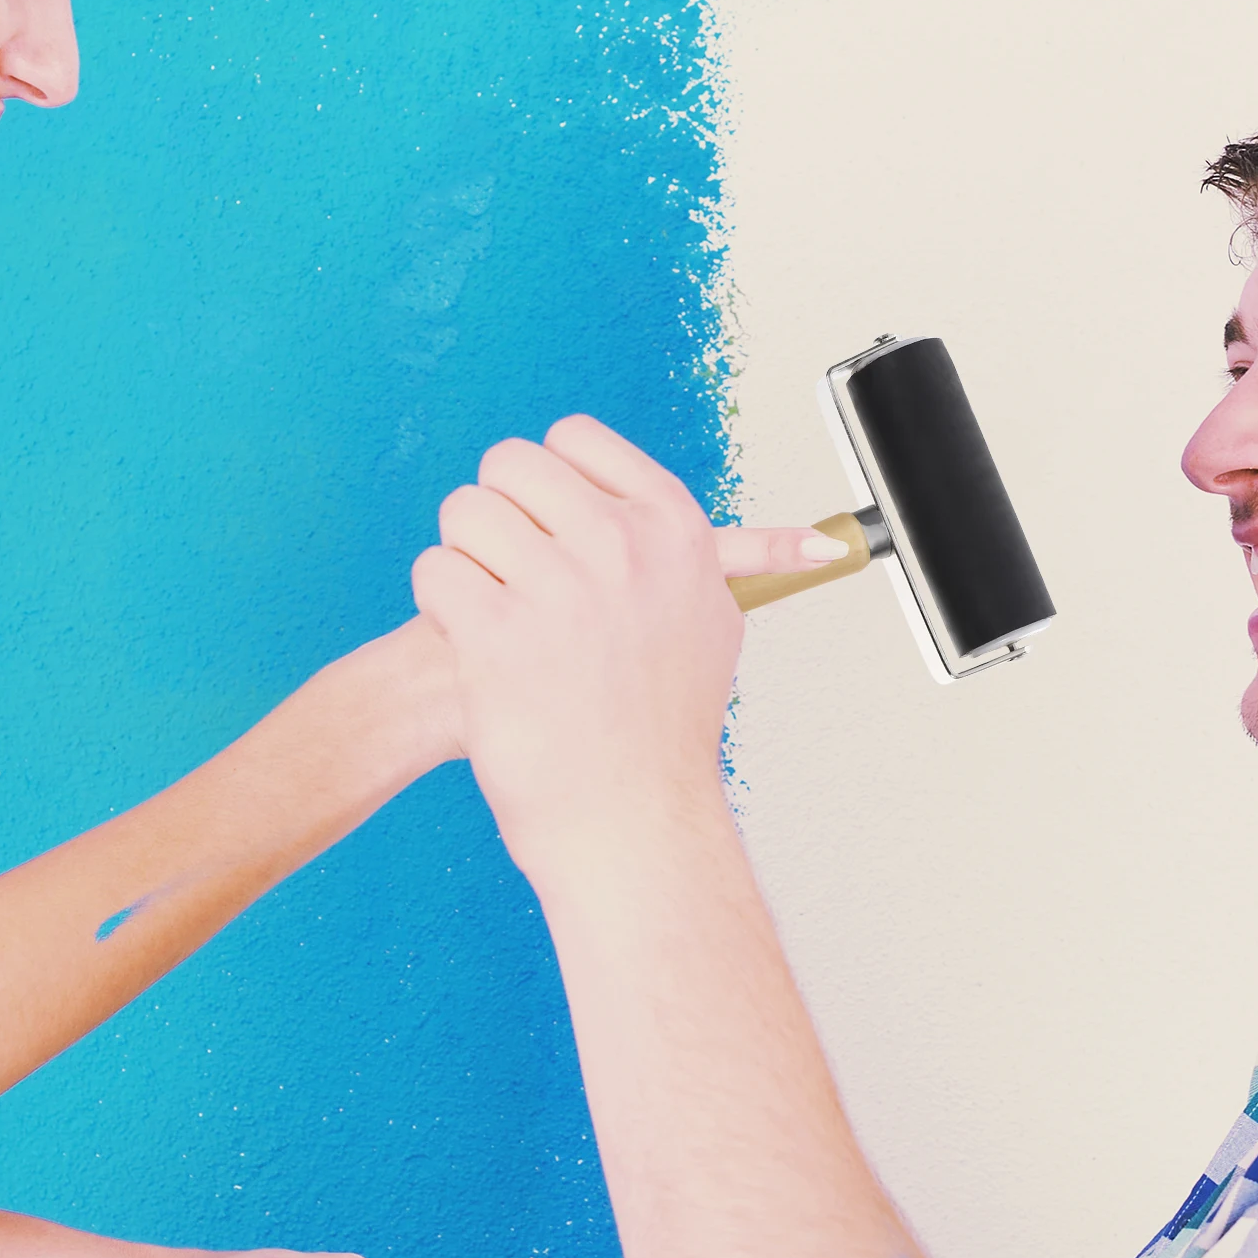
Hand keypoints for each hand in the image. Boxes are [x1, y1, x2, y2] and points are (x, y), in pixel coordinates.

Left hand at [411, 416, 830, 871]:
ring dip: (466, 558)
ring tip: (497, 611)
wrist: (631, 820)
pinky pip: (435, 570)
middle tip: (513, 572)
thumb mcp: (718, 627)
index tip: (550, 523)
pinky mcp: (498, 635)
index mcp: (673, 528)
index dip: (546, 478)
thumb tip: (821, 545)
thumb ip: (752, 567)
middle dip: (499, 512)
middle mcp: (621, 545)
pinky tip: (474, 643)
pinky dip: (440, 603)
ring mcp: (559, 588)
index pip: (574, 437)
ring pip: (465, 511)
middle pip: (509, 462)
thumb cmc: (665, 727)